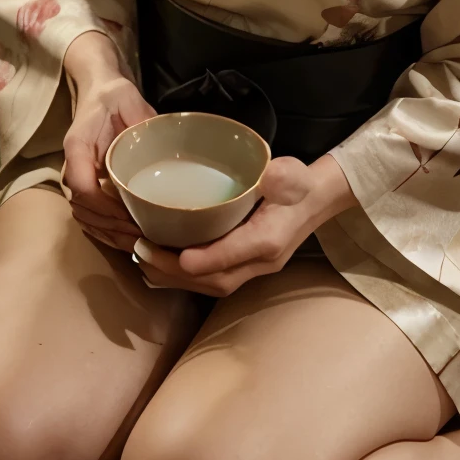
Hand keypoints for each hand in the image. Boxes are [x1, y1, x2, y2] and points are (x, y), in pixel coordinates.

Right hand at [61, 32, 152, 252]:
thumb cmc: (114, 96)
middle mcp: (71, 165)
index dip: (106, 208)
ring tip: (140, 243)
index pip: (83, 186)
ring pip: (84, 216)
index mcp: (77, 146)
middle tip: (144, 237)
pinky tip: (127, 240)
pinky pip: (87, 215)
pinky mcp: (84, 184)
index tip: (133, 217)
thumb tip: (162, 149)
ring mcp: (75, 177)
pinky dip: (104, 231)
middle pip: (83, 208)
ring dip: (109, 234)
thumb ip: (141, 120)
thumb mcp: (129, 99)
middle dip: (112, 228)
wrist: (100, 92)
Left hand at [133, 152, 355, 297]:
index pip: (236, 254)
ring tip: (143, 260)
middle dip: (176, 272)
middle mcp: (262, 261)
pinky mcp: (245, 268)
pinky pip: (212, 281)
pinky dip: (184, 277)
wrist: (317, 201)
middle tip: (142, 252)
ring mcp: (254, 269)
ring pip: (211, 286)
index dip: (206, 258)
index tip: (176, 256)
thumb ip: (284, 175)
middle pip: (217, 280)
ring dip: (175, 278)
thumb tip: (272, 174)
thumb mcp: (293, 174)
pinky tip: (161, 266)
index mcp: (271, 238)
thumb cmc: (300, 184)